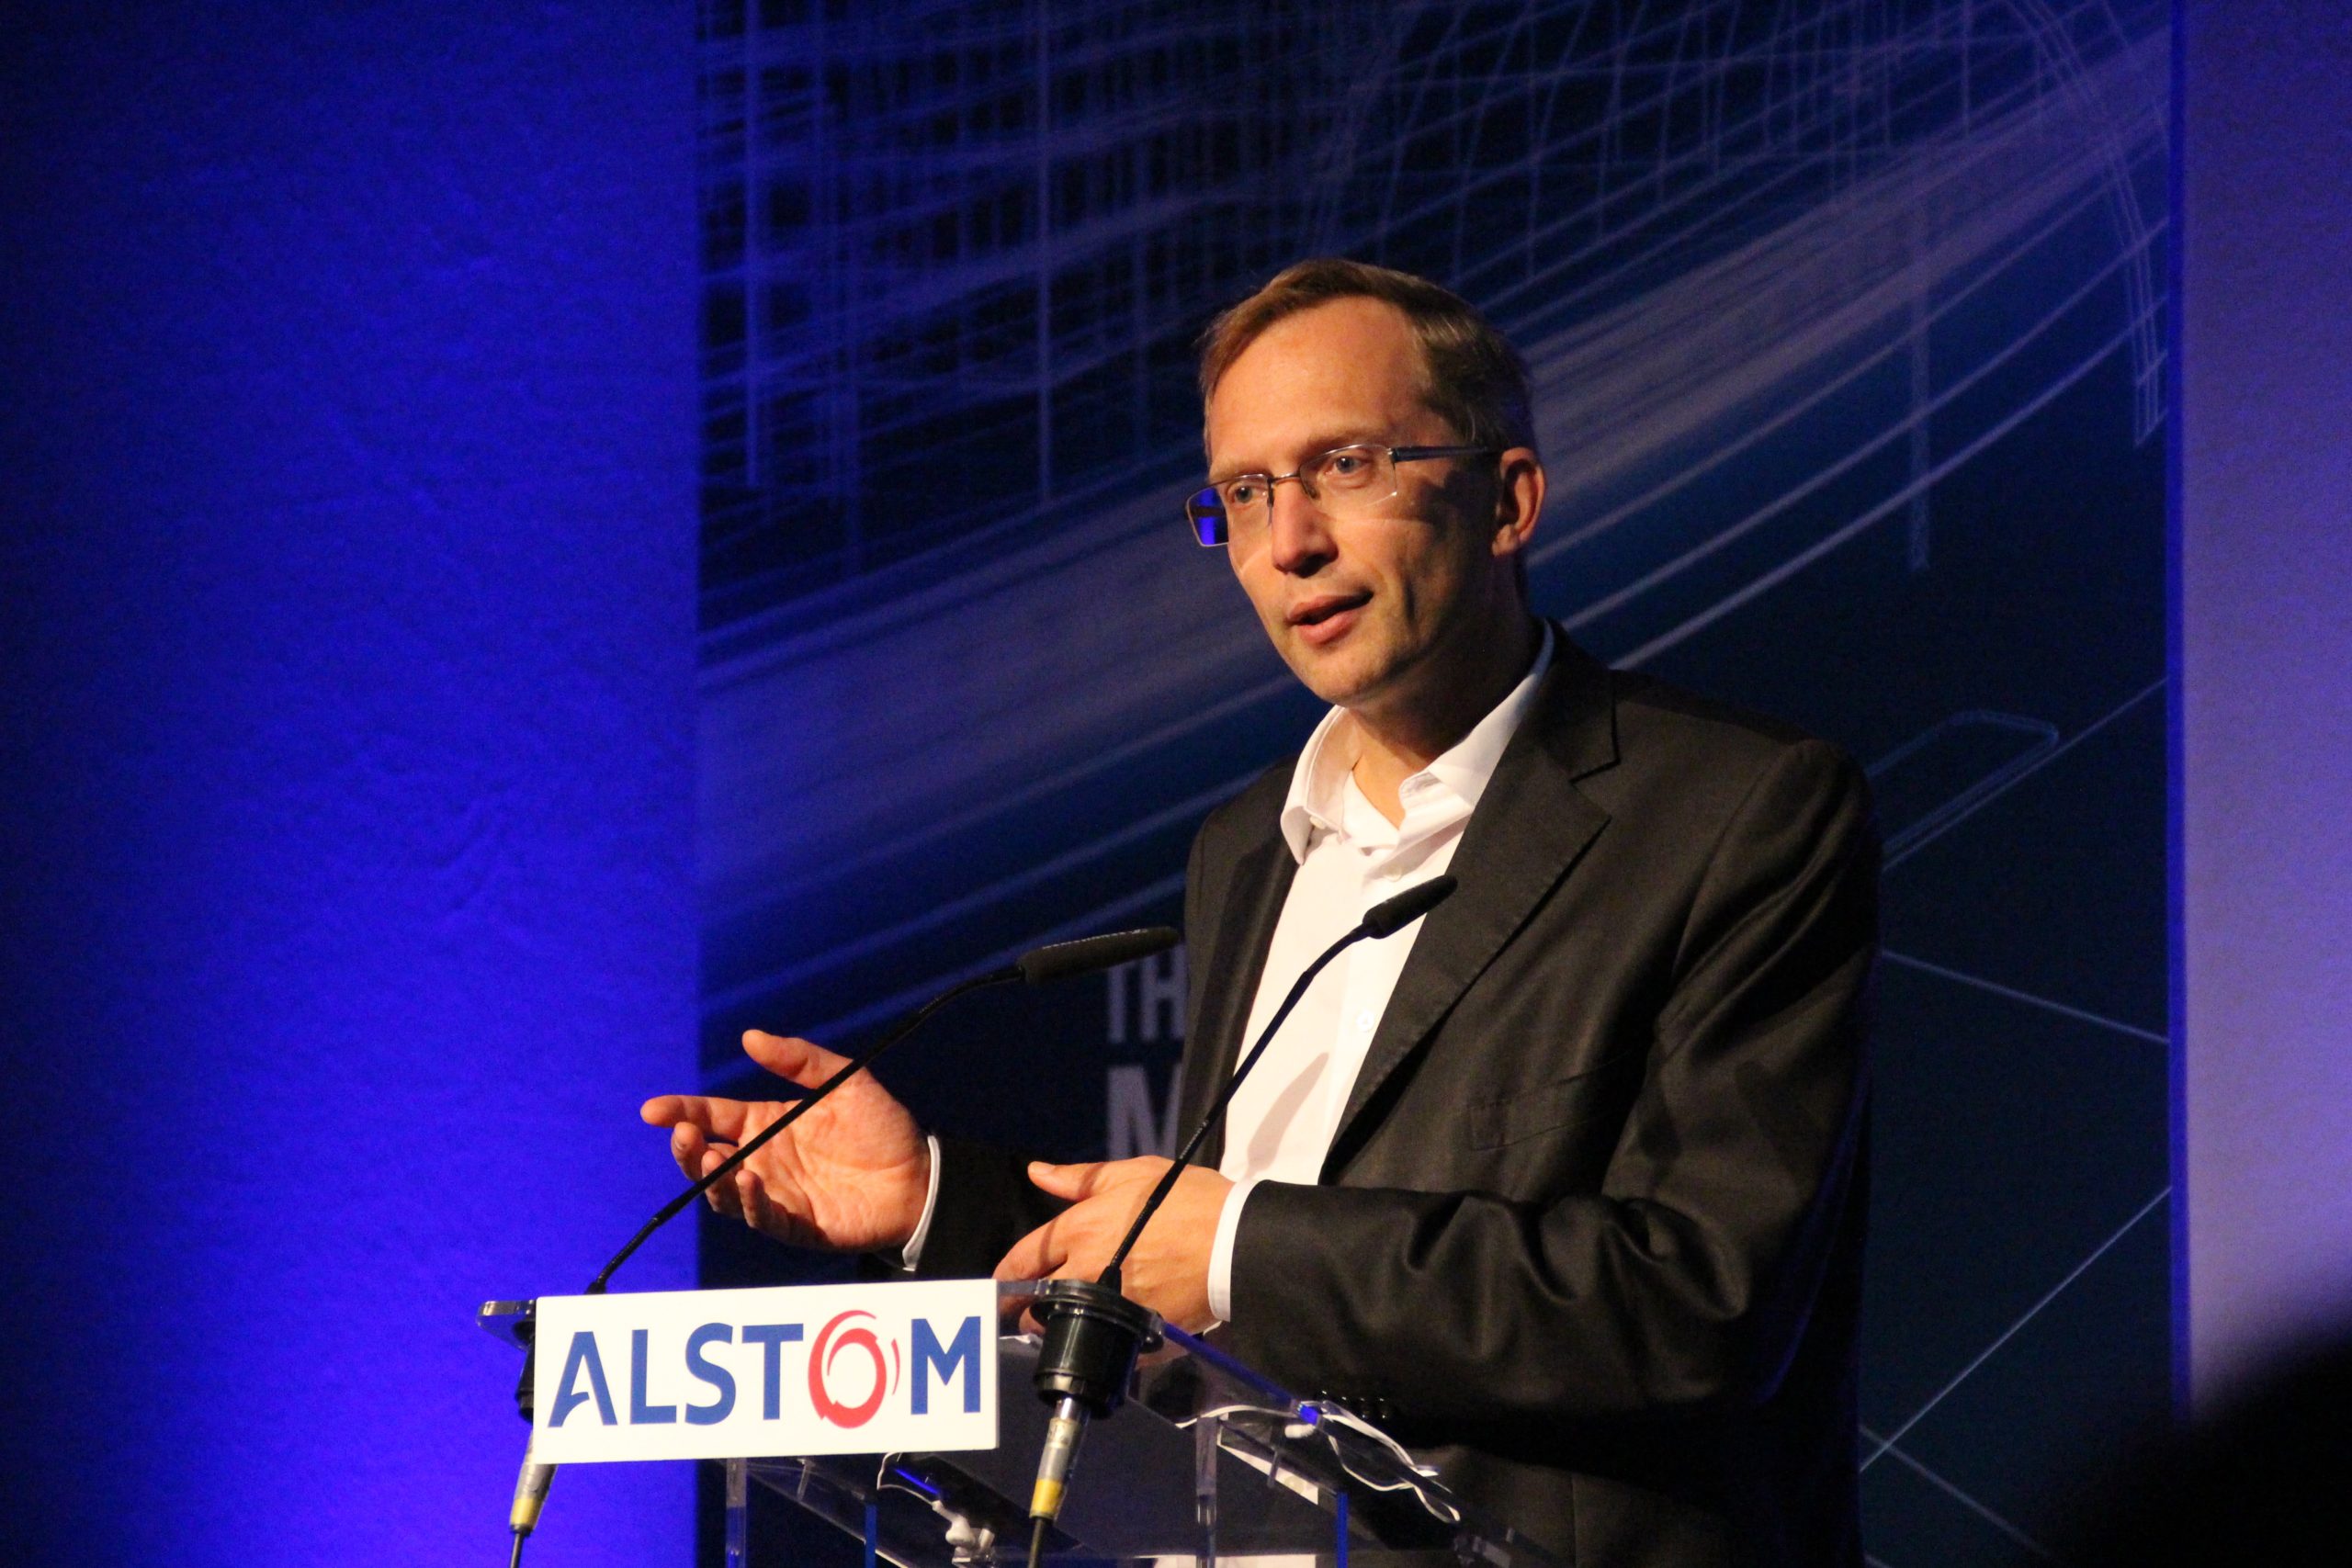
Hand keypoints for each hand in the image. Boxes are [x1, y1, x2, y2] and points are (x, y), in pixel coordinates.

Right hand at [640, 1030, 928, 1253]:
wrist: (918, 1174)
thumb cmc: (881, 1127)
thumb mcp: (844, 1080)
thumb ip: (799, 1059)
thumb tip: (749, 1037)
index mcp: (767, 1124)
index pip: (714, 1117)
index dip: (682, 1112)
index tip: (652, 1109)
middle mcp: (762, 1161)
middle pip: (708, 1159)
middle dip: (686, 1150)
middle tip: (681, 1135)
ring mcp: (775, 1195)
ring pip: (724, 1194)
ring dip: (710, 1179)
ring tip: (709, 1158)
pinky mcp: (795, 1225)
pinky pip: (762, 1218)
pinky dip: (749, 1203)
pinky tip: (748, 1180)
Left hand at [994, 1158, 1231, 1333]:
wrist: (1237, 1242)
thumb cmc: (1189, 1202)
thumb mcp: (1134, 1175)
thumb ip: (1080, 1179)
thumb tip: (1038, 1172)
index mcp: (1081, 1230)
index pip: (1023, 1259)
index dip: (1006, 1273)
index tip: (1001, 1282)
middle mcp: (1087, 1272)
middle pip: (1035, 1303)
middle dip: (1028, 1306)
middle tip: (1034, 1304)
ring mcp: (1111, 1308)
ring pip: (1064, 1328)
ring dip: (1058, 1325)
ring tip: (1069, 1318)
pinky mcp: (1138, 1335)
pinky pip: (1106, 1345)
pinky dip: (1102, 1339)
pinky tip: (1110, 1329)